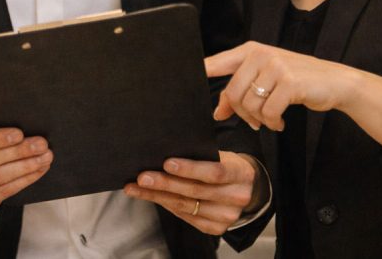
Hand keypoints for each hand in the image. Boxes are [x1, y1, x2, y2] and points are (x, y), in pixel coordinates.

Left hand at [124, 151, 258, 234]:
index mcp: (241, 174)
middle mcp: (236, 198)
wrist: (245, 188)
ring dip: (157, 196)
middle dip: (165, 184)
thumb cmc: (227, 166)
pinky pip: (185, 216)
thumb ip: (201, 156)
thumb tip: (164, 152)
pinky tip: (151, 197)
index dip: (190, 168)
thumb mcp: (222, 155)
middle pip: (195, 191)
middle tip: (142, 177)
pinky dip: (165, 205)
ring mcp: (226, 216)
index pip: (214, 172)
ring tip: (136, 188)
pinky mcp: (215, 228)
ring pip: (186, 206)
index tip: (166, 163)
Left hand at [205, 41, 356, 130]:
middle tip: (254, 122)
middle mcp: (260, 54)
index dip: (200, 71)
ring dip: (258, 120)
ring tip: (270, 120)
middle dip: (241, 113)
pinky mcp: (289, 82)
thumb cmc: (297, 80)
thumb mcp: (267, 79)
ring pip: (249, 104)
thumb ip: (241, 91)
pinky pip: (268, 112)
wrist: (335, 81)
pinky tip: (280, 122)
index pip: (217, 61)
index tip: (182, 82)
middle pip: (233, 92)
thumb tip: (217, 112)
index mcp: (250, 50)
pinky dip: (272, 123)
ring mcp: (275, 66)